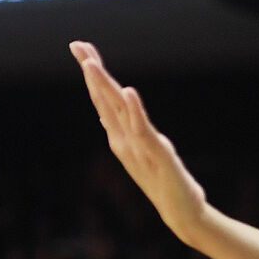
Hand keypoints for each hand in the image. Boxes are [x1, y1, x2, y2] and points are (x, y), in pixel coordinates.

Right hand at [71, 41, 215, 245]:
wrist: (181, 213)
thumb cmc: (163, 183)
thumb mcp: (141, 152)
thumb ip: (122, 131)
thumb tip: (102, 114)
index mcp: (121, 137)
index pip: (104, 100)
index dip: (93, 74)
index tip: (81, 48)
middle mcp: (125, 140)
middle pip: (105, 100)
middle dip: (92, 72)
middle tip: (76, 45)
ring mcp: (138, 148)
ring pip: (118, 112)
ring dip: (105, 87)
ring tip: (92, 63)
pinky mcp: (157, 156)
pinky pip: (143, 131)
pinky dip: (136, 111)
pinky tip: (129, 93)